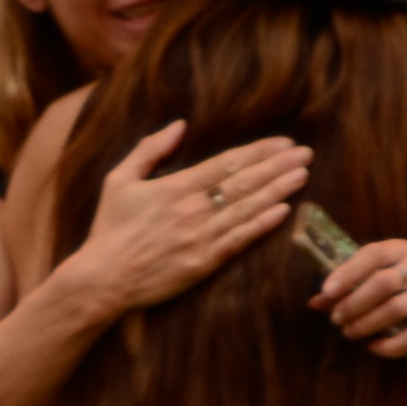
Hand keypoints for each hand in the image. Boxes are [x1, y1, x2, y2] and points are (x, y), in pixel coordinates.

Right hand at [69, 121, 308, 316]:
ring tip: (303, 175)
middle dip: (277, 166)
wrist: (101, 279)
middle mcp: (190, 210)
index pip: (226, 163)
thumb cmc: (109, 229)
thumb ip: (149, 150)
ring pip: (247, 209)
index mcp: (173, 187)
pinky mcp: (203, 264)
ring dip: (278, 190)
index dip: (258, 151)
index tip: (284, 142)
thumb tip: (179, 125)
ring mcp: (199, 238)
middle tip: (305, 153)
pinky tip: (284, 212)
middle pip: (243, 182)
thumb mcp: (119, 180)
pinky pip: (239, 241)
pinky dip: (263, 225)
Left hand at [312, 238, 406, 359]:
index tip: (326, 292)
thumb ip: (358, 283)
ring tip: (350, 332)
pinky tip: (374, 348)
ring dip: (367, 324)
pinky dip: (390, 345)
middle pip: (381, 284)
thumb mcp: (397, 272)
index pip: (373, 254)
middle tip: (336, 319)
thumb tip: (315, 302)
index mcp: (404, 250)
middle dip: (354, 303)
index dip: (347, 272)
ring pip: (395, 310)